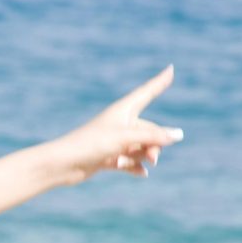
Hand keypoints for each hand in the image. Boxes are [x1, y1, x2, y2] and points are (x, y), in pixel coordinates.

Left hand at [53, 66, 183, 182]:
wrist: (63, 164)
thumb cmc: (91, 144)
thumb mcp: (126, 138)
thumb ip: (153, 137)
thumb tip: (178, 135)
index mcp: (123, 110)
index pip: (147, 92)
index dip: (159, 82)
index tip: (171, 69)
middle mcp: (120, 124)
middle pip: (149, 130)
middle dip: (154, 143)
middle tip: (154, 157)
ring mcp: (114, 141)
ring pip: (140, 147)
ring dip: (143, 156)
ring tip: (140, 163)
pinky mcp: (108, 158)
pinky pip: (129, 162)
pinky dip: (135, 167)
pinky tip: (142, 174)